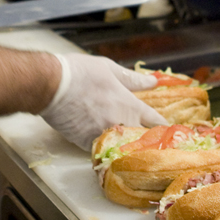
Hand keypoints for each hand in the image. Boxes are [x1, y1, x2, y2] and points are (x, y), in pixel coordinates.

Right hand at [39, 53, 167, 150]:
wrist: (52, 85)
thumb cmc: (81, 73)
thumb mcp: (109, 69)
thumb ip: (132, 79)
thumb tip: (153, 82)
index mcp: (130, 104)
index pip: (155, 121)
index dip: (163, 127)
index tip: (166, 131)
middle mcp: (121, 122)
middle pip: (142, 140)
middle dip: (147, 141)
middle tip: (151, 143)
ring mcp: (104, 135)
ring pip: (122, 148)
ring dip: (126, 148)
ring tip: (130, 149)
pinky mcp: (86, 143)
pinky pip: (101, 149)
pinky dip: (104, 148)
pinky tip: (105, 146)